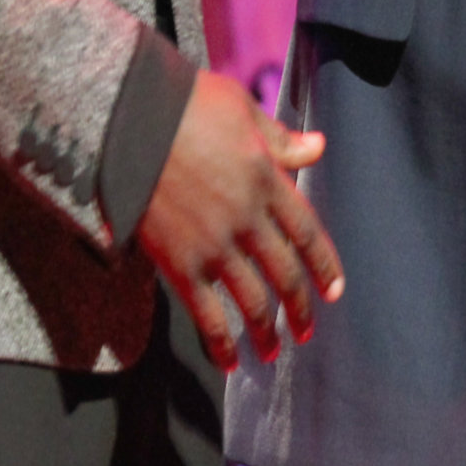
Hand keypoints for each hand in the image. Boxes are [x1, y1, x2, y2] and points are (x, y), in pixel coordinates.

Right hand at [134, 70, 343, 371]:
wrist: (131, 119)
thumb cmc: (188, 104)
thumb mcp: (244, 109)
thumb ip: (281, 138)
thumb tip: (318, 148)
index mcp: (268, 178)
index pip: (307, 232)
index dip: (324, 265)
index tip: (334, 291)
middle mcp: (248, 217)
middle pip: (284, 272)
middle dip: (299, 307)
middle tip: (306, 331)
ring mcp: (215, 244)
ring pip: (252, 300)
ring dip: (266, 332)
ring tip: (272, 352)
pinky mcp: (180, 263)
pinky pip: (206, 314)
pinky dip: (220, 342)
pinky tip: (230, 361)